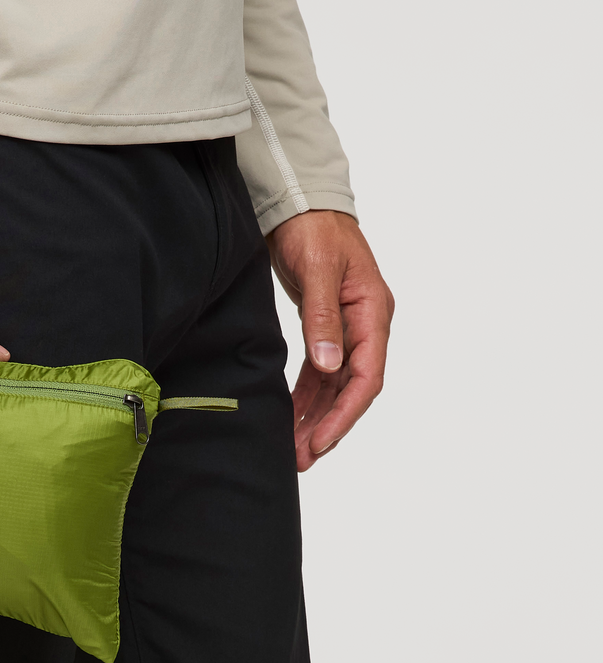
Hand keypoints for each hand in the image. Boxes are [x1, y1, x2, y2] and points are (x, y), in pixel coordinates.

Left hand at [267, 209, 393, 471]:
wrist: (300, 204)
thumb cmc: (314, 229)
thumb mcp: (318, 270)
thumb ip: (322, 319)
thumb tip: (329, 366)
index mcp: (373, 312)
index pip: (366, 376)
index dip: (345, 414)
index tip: (320, 441)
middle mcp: (365, 325)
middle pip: (351, 389)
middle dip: (328, 426)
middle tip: (302, 458)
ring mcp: (345, 329)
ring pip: (333, 386)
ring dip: (315, 417)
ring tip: (294, 449)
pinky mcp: (324, 328)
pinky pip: (318, 373)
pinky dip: (305, 397)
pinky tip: (290, 418)